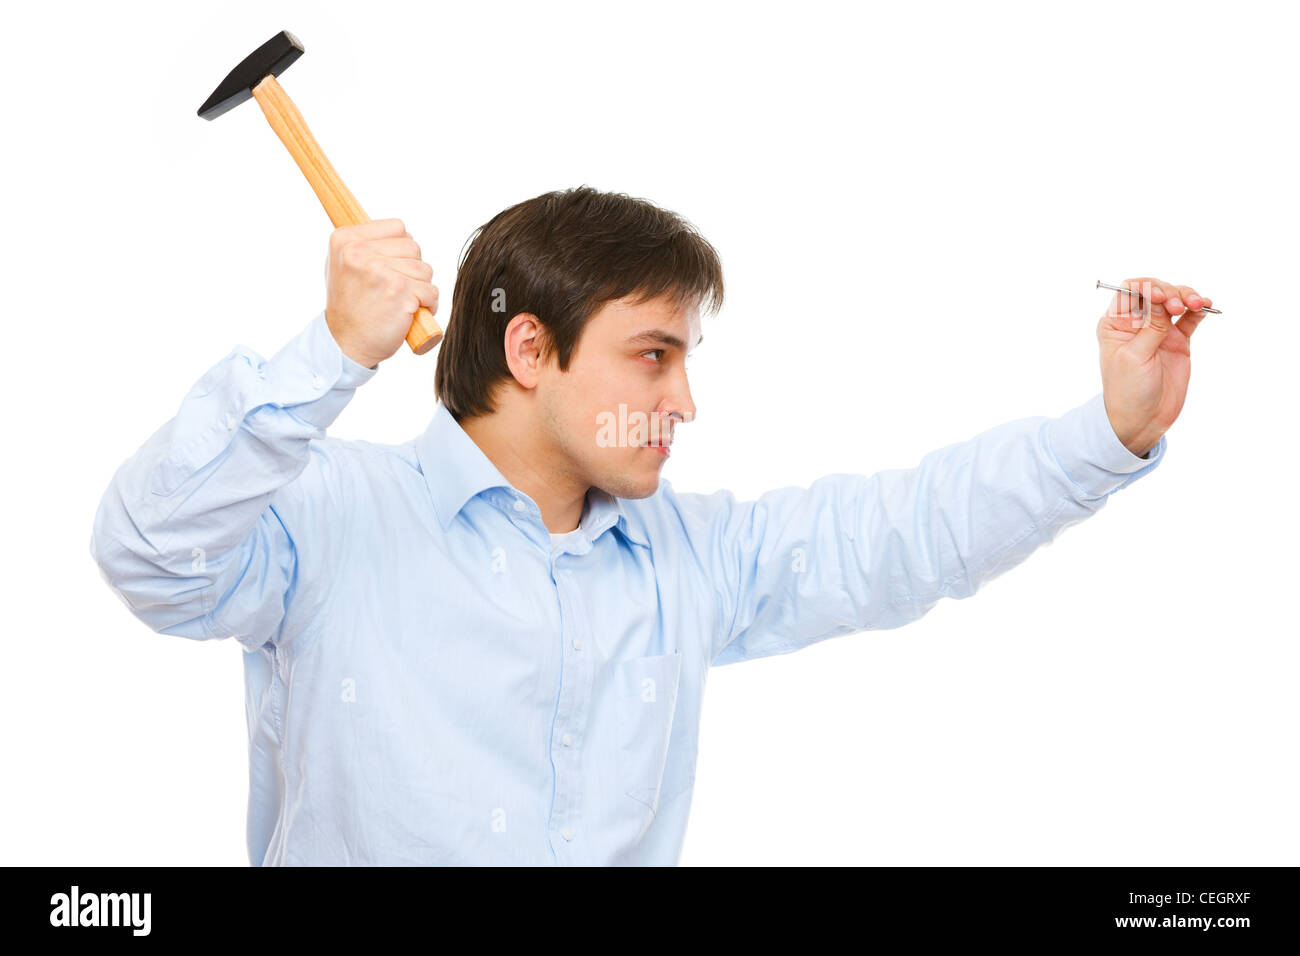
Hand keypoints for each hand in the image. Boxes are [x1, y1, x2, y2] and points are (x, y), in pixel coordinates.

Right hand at [324, 218, 438, 368]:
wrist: (345, 344)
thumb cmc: (350, 306)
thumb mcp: (343, 265)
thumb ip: (366, 244)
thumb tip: (403, 232)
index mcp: (345, 239)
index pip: (397, 227)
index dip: (401, 250)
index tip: (388, 270)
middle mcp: (359, 251)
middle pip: (414, 247)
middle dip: (412, 270)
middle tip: (394, 291)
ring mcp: (379, 270)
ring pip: (425, 269)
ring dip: (421, 288)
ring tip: (401, 303)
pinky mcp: (399, 291)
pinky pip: (431, 291)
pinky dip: (428, 305)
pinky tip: (409, 314)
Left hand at [1097, 276, 1214, 457]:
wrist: (1143, 419)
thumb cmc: (1127, 390)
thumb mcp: (1135, 357)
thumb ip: (1151, 328)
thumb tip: (1161, 298)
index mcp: (1115, 324)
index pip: (1130, 291)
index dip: (1146, 287)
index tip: (1160, 297)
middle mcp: (1136, 323)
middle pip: (1155, 291)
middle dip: (1170, 292)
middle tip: (1179, 306)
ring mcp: (1158, 330)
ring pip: (1175, 302)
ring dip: (1187, 297)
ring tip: (1197, 304)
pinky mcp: (1177, 341)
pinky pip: (1190, 319)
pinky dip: (1198, 310)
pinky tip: (1206, 307)